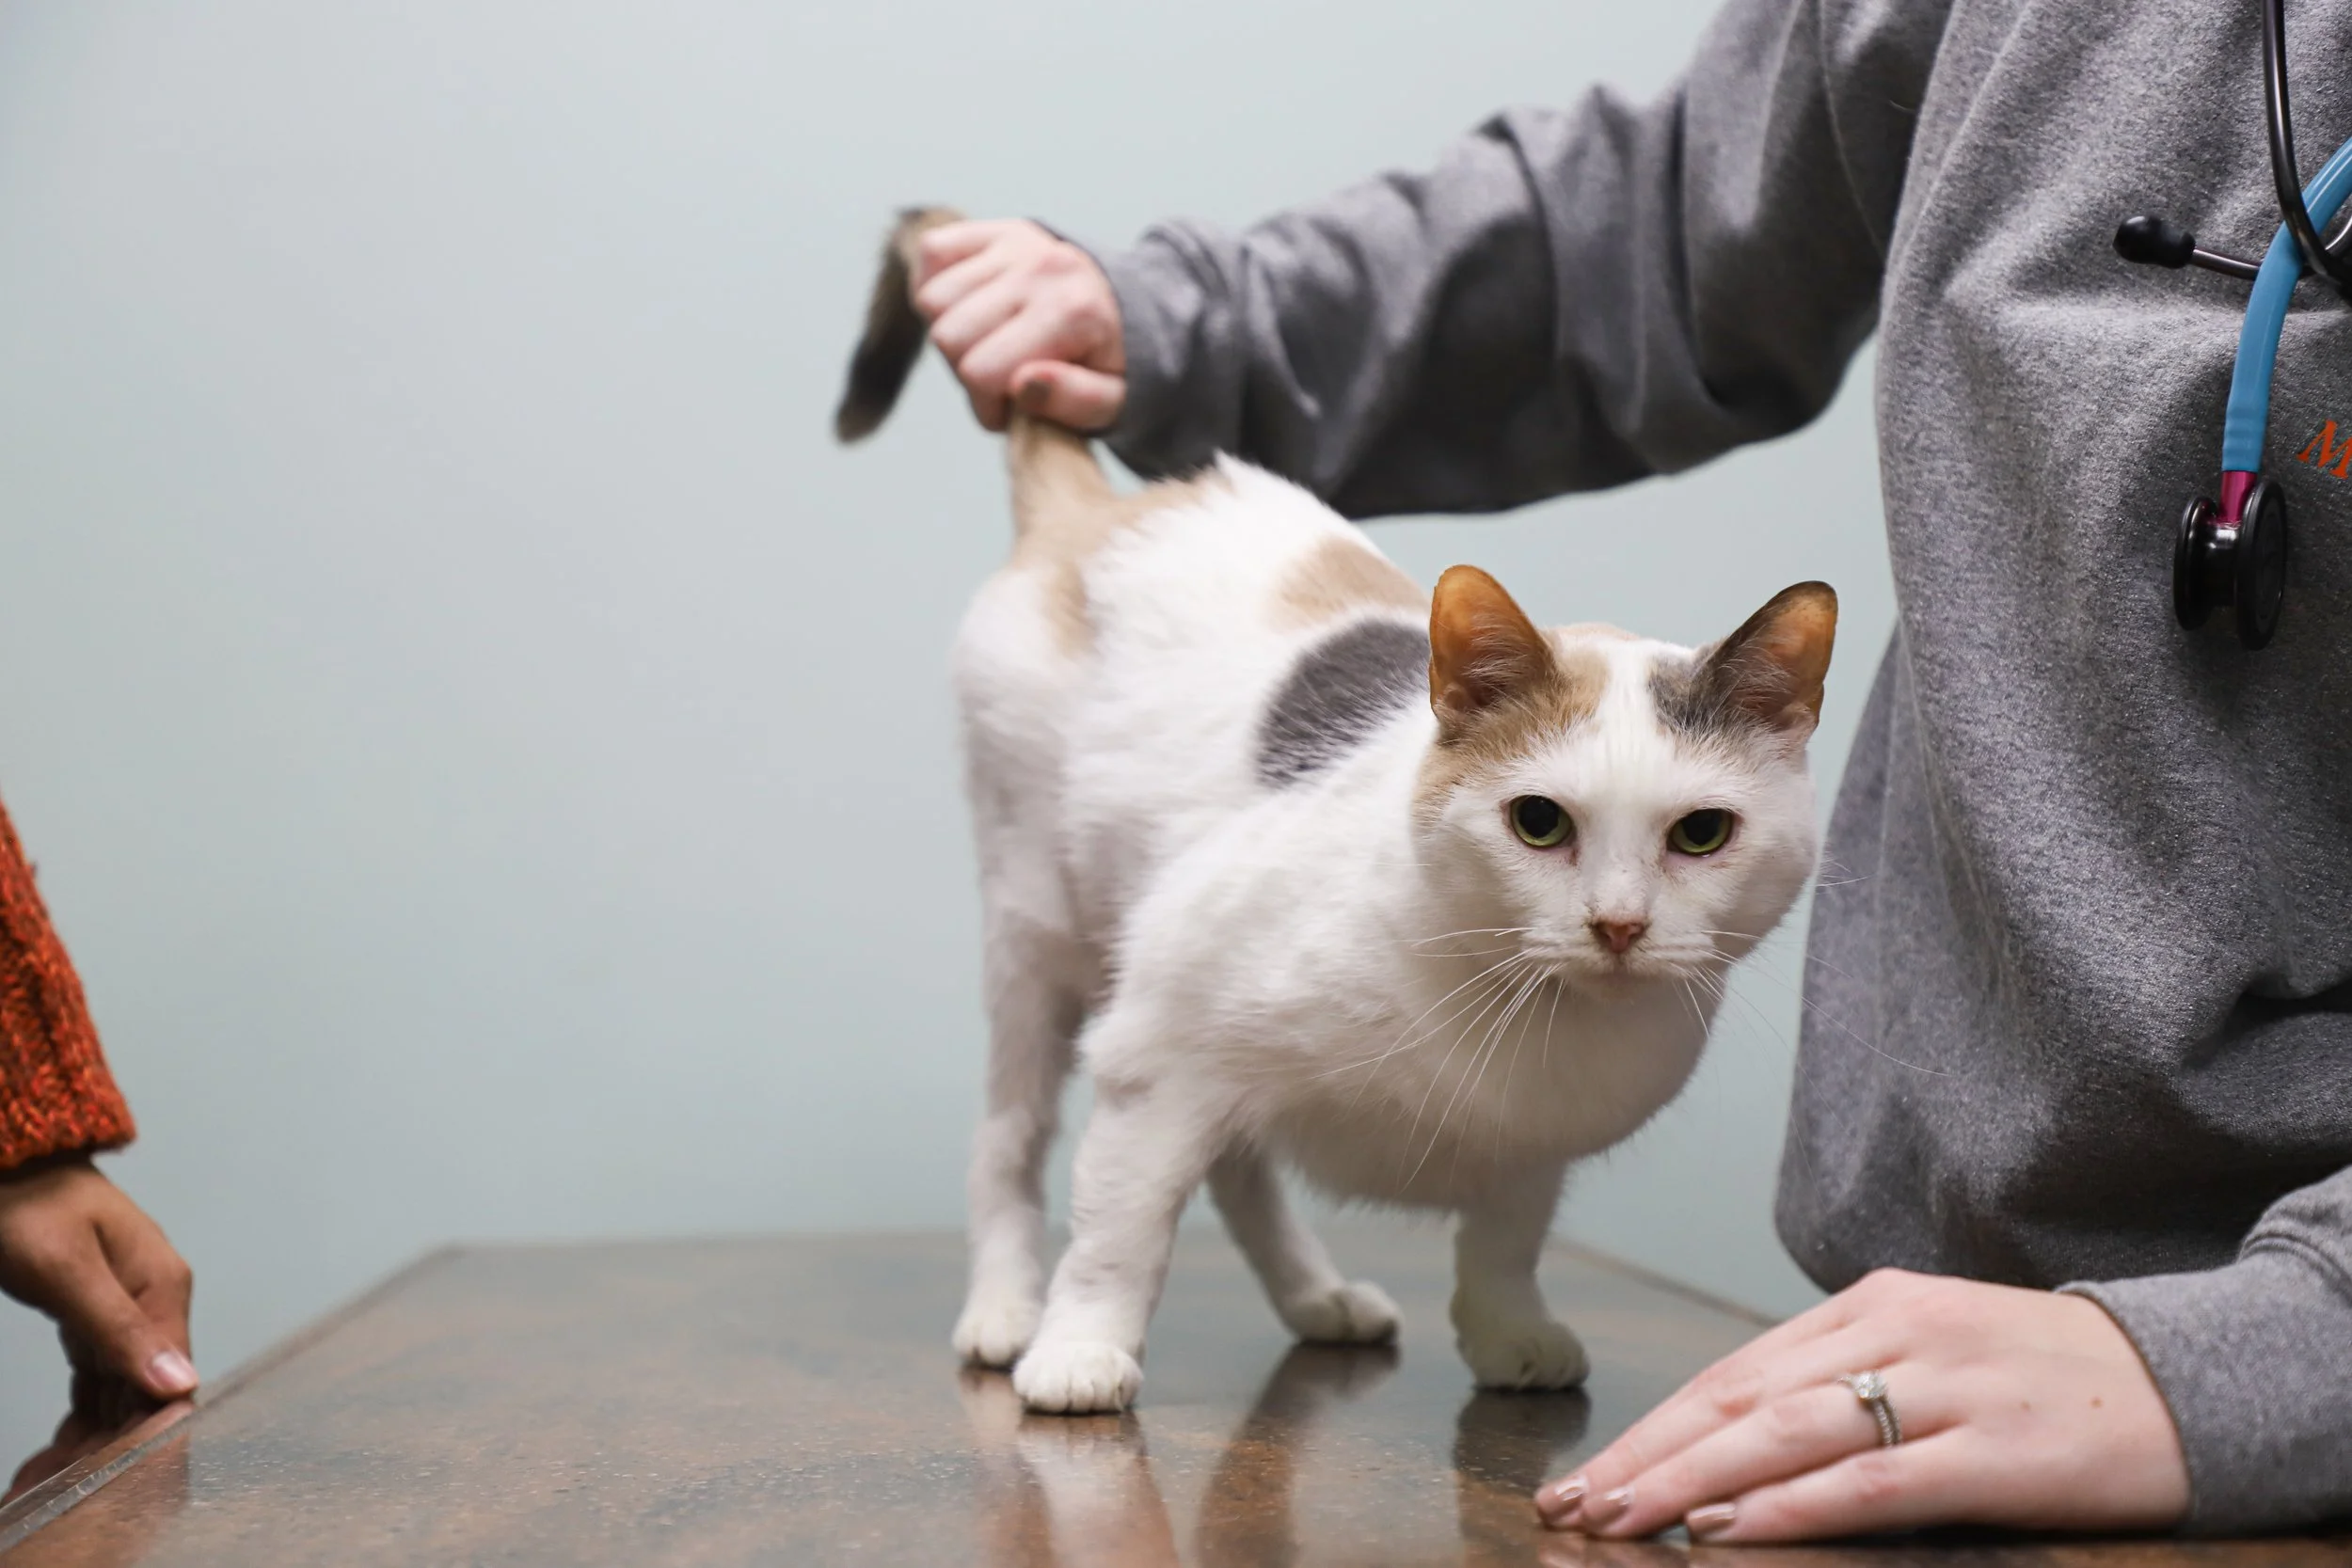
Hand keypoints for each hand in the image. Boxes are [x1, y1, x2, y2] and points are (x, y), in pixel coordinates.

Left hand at [0, 1157, 195, 1498]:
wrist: (4, 1164)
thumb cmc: (28, 1205)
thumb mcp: (66, 1269)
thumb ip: (119, 1328)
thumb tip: (181, 1385)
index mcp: (162, 1287)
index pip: (173, 1379)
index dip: (144, 1433)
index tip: (102, 1476)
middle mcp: (154, 1302)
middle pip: (145, 1393)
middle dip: (104, 1445)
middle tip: (49, 1485)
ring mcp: (126, 1309)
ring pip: (119, 1392)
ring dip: (88, 1439)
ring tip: (43, 1480)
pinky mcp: (96, 1316)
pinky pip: (98, 1380)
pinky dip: (80, 1417)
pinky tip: (56, 1451)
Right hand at [911, 219, 1124, 432]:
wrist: (1125, 306)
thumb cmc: (1110, 363)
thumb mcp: (1114, 400)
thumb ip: (1076, 401)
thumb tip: (1023, 383)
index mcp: (1074, 312)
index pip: (979, 371)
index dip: (987, 405)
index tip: (1013, 408)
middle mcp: (1043, 268)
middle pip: (947, 336)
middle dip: (967, 371)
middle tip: (1004, 375)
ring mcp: (1017, 243)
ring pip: (932, 298)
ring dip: (952, 331)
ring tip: (992, 342)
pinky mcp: (996, 229)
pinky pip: (932, 251)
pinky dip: (937, 284)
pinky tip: (971, 308)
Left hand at [1535, 1269, 2188, 1541]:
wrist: (2187, 1375)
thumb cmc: (2043, 1375)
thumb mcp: (1933, 1350)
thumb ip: (1841, 1380)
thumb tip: (1734, 1440)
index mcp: (1870, 1305)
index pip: (1733, 1371)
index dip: (1653, 1425)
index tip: (1589, 1470)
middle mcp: (1895, 1332)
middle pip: (1740, 1399)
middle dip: (1648, 1455)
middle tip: (1575, 1502)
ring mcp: (1945, 1386)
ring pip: (1787, 1433)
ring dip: (1691, 1479)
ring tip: (1623, 1517)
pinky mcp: (1996, 1448)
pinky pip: (1874, 1480)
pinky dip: (1793, 1505)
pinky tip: (1732, 1528)